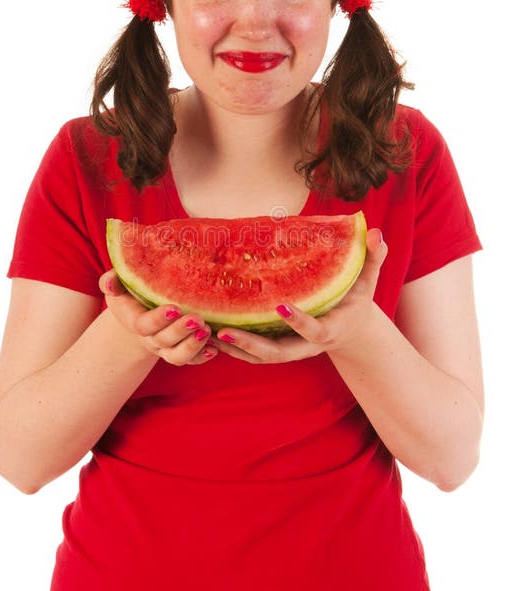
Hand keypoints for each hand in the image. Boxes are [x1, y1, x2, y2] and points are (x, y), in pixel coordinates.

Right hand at [99, 270, 217, 365]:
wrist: (140, 313)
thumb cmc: (131, 295)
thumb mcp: (120, 286)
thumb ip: (112, 282)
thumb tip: (109, 283)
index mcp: (136, 322)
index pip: (145, 326)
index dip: (159, 320)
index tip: (175, 308)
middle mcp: (152, 339)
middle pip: (164, 341)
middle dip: (181, 332)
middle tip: (197, 319)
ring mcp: (166, 348)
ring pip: (177, 357)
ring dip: (193, 346)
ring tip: (207, 331)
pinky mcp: (181, 352)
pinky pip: (191, 361)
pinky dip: (202, 357)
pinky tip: (215, 348)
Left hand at [210, 228, 386, 364]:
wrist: (352, 330)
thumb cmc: (356, 299)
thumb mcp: (367, 280)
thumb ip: (372, 258)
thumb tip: (377, 233)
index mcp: (330, 329)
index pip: (314, 330)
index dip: (299, 321)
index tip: (280, 306)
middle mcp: (308, 345)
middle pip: (279, 353)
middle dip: (252, 345)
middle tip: (226, 331)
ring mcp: (292, 349)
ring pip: (262, 358)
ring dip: (237, 349)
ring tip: (212, 333)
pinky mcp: (279, 348)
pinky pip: (255, 356)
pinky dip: (235, 350)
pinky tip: (213, 336)